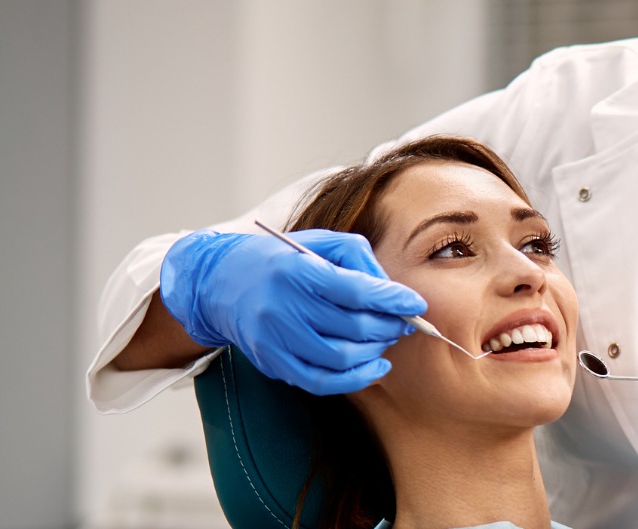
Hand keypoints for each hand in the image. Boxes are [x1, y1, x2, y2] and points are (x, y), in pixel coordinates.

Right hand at [160, 229, 425, 394]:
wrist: (221, 282)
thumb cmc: (282, 260)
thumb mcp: (319, 243)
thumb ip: (359, 259)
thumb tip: (393, 291)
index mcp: (296, 270)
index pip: (355, 290)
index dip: (392, 300)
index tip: (416, 304)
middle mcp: (282, 306)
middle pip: (352, 327)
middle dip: (389, 327)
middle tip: (404, 322)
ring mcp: (274, 339)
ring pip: (341, 358)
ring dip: (375, 352)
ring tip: (386, 339)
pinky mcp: (272, 362)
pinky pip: (320, 382)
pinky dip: (355, 380)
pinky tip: (375, 368)